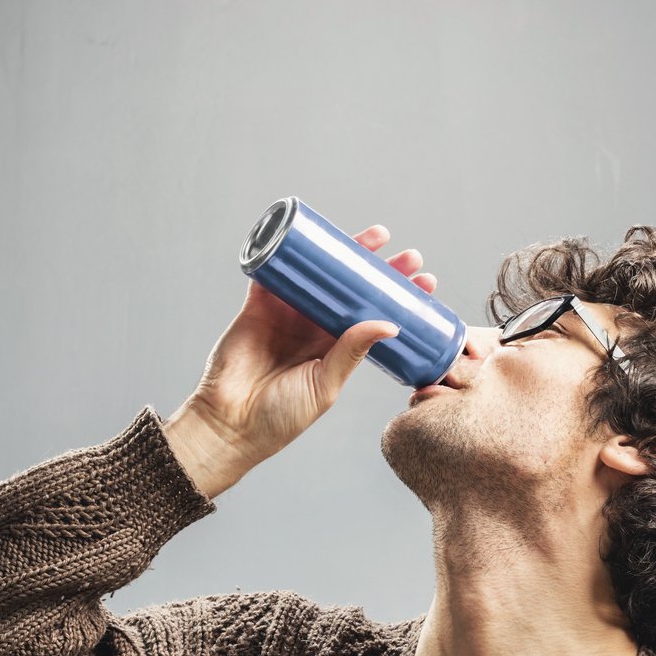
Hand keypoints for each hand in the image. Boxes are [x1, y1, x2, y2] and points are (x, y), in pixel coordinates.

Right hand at [163, 225, 438, 497]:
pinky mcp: (258, 305)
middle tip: (410, 257)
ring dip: (345, 253)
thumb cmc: (279, 417)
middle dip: (380, 270)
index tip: (424, 284)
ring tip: (378, 237)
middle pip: (351, 289)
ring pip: (320, 275)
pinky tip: (312, 232)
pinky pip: (275, 271)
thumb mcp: (326, 385)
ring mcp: (287, 313)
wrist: (231, 423)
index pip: (371, 315)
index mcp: (334, 349)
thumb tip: (390, 324)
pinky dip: (289, 251)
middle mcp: (313, 327)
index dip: (396, 298)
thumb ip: (352, 353)